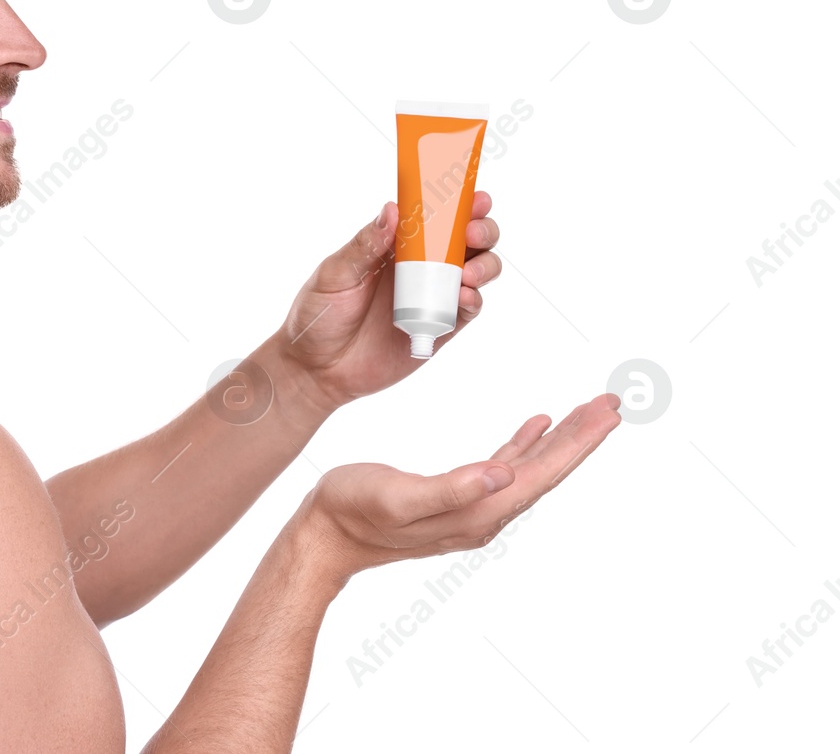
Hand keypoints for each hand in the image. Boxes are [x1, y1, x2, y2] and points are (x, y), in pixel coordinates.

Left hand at [273, 191, 500, 411]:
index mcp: (395, 245)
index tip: (472, 197)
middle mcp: (420, 266)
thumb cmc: (319, 314)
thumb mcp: (335, 274)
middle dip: (481, 230)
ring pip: (477, 271)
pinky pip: (468, 310)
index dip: (458, 204)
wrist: (317, 369)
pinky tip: (465, 297)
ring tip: (470, 273)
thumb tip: (393, 210)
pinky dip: (474, 300)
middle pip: (466, 240)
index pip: (434, 216)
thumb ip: (365, 245)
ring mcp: (433, 296)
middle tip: (473, 233)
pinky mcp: (440, 328)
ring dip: (485, 264)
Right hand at [297, 393, 620, 583]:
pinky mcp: (457, 496)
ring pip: (531, 468)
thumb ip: (452, 489)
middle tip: (611, 403)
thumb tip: (505, 474)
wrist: (325, 534)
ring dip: (561, 440)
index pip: (542, 475)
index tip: (607, 414)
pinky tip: (536, 427)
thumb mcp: (399, 496)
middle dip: (581, 437)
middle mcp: (484, 513)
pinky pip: (505, 467)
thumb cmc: (353, 510)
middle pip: (546, 472)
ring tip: (587, 411)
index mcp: (477, 512)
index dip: (578, 444)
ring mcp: (472, 506)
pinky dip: (526, 445)